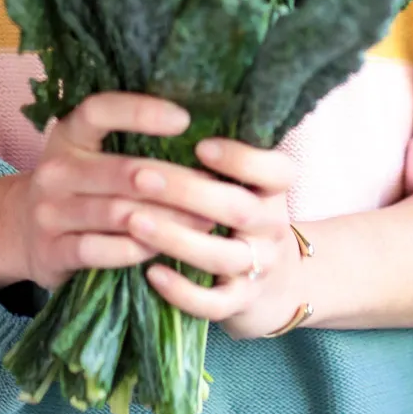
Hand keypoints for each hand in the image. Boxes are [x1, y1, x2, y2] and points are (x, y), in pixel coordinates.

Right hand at [0, 92, 212, 290]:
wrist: (18, 230)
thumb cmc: (77, 186)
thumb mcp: (89, 154)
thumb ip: (128, 143)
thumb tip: (203, 132)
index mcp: (68, 135)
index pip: (100, 111)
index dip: (140, 111)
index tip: (184, 119)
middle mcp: (54, 170)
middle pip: (121, 171)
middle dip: (173, 181)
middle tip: (213, 188)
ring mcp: (49, 212)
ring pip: (117, 214)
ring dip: (166, 219)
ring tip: (204, 220)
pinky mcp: (50, 252)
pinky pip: (99, 250)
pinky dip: (135, 250)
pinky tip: (164, 249)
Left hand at [129, 137, 305, 340]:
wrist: (280, 290)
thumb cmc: (246, 223)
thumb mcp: (249, 189)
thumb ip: (223, 161)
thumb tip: (169, 108)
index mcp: (273, 193)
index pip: (277, 171)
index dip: (242, 158)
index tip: (201, 144)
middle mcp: (272, 229)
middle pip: (240, 210)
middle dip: (188, 191)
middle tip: (140, 175)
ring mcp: (259, 270)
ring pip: (222, 256)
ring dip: (175, 238)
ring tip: (133, 220)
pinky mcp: (241, 305)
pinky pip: (214, 304)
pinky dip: (183, 291)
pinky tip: (151, 273)